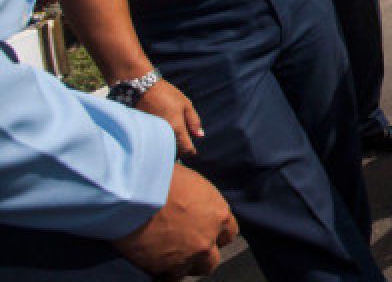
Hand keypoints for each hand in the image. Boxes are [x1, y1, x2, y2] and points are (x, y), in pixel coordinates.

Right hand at [114, 164, 237, 279]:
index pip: (229, 231)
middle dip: (202, 254)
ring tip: (169, 255)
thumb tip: (192, 151)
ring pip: (191, 270)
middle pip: (212, 258)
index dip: (216, 231)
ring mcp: (186, 257)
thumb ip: (190, 155)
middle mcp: (207, 239)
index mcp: (218, 213)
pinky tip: (155, 262)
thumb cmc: (157, 177)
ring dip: (183, 265)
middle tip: (187, 246)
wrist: (132, 198)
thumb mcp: (182, 160)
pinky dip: (164, 272)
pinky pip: (169, 277)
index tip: (204, 229)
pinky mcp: (164, 268)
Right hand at [138, 79, 204, 156]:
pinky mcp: (146, 132)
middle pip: (175, 150)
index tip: (194, 152)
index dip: (192, 151)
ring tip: (176, 141)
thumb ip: (194, 121)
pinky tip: (165, 137)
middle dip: (182, 150)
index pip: (186, 148)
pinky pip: (156, 142)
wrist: (144, 88)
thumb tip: (199, 135)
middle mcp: (165, 134)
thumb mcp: (186, 104)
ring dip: (172, 147)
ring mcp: (154, 134)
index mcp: (177, 128)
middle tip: (186, 146)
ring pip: (165, 147)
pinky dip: (162, 142)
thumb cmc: (168, 94)